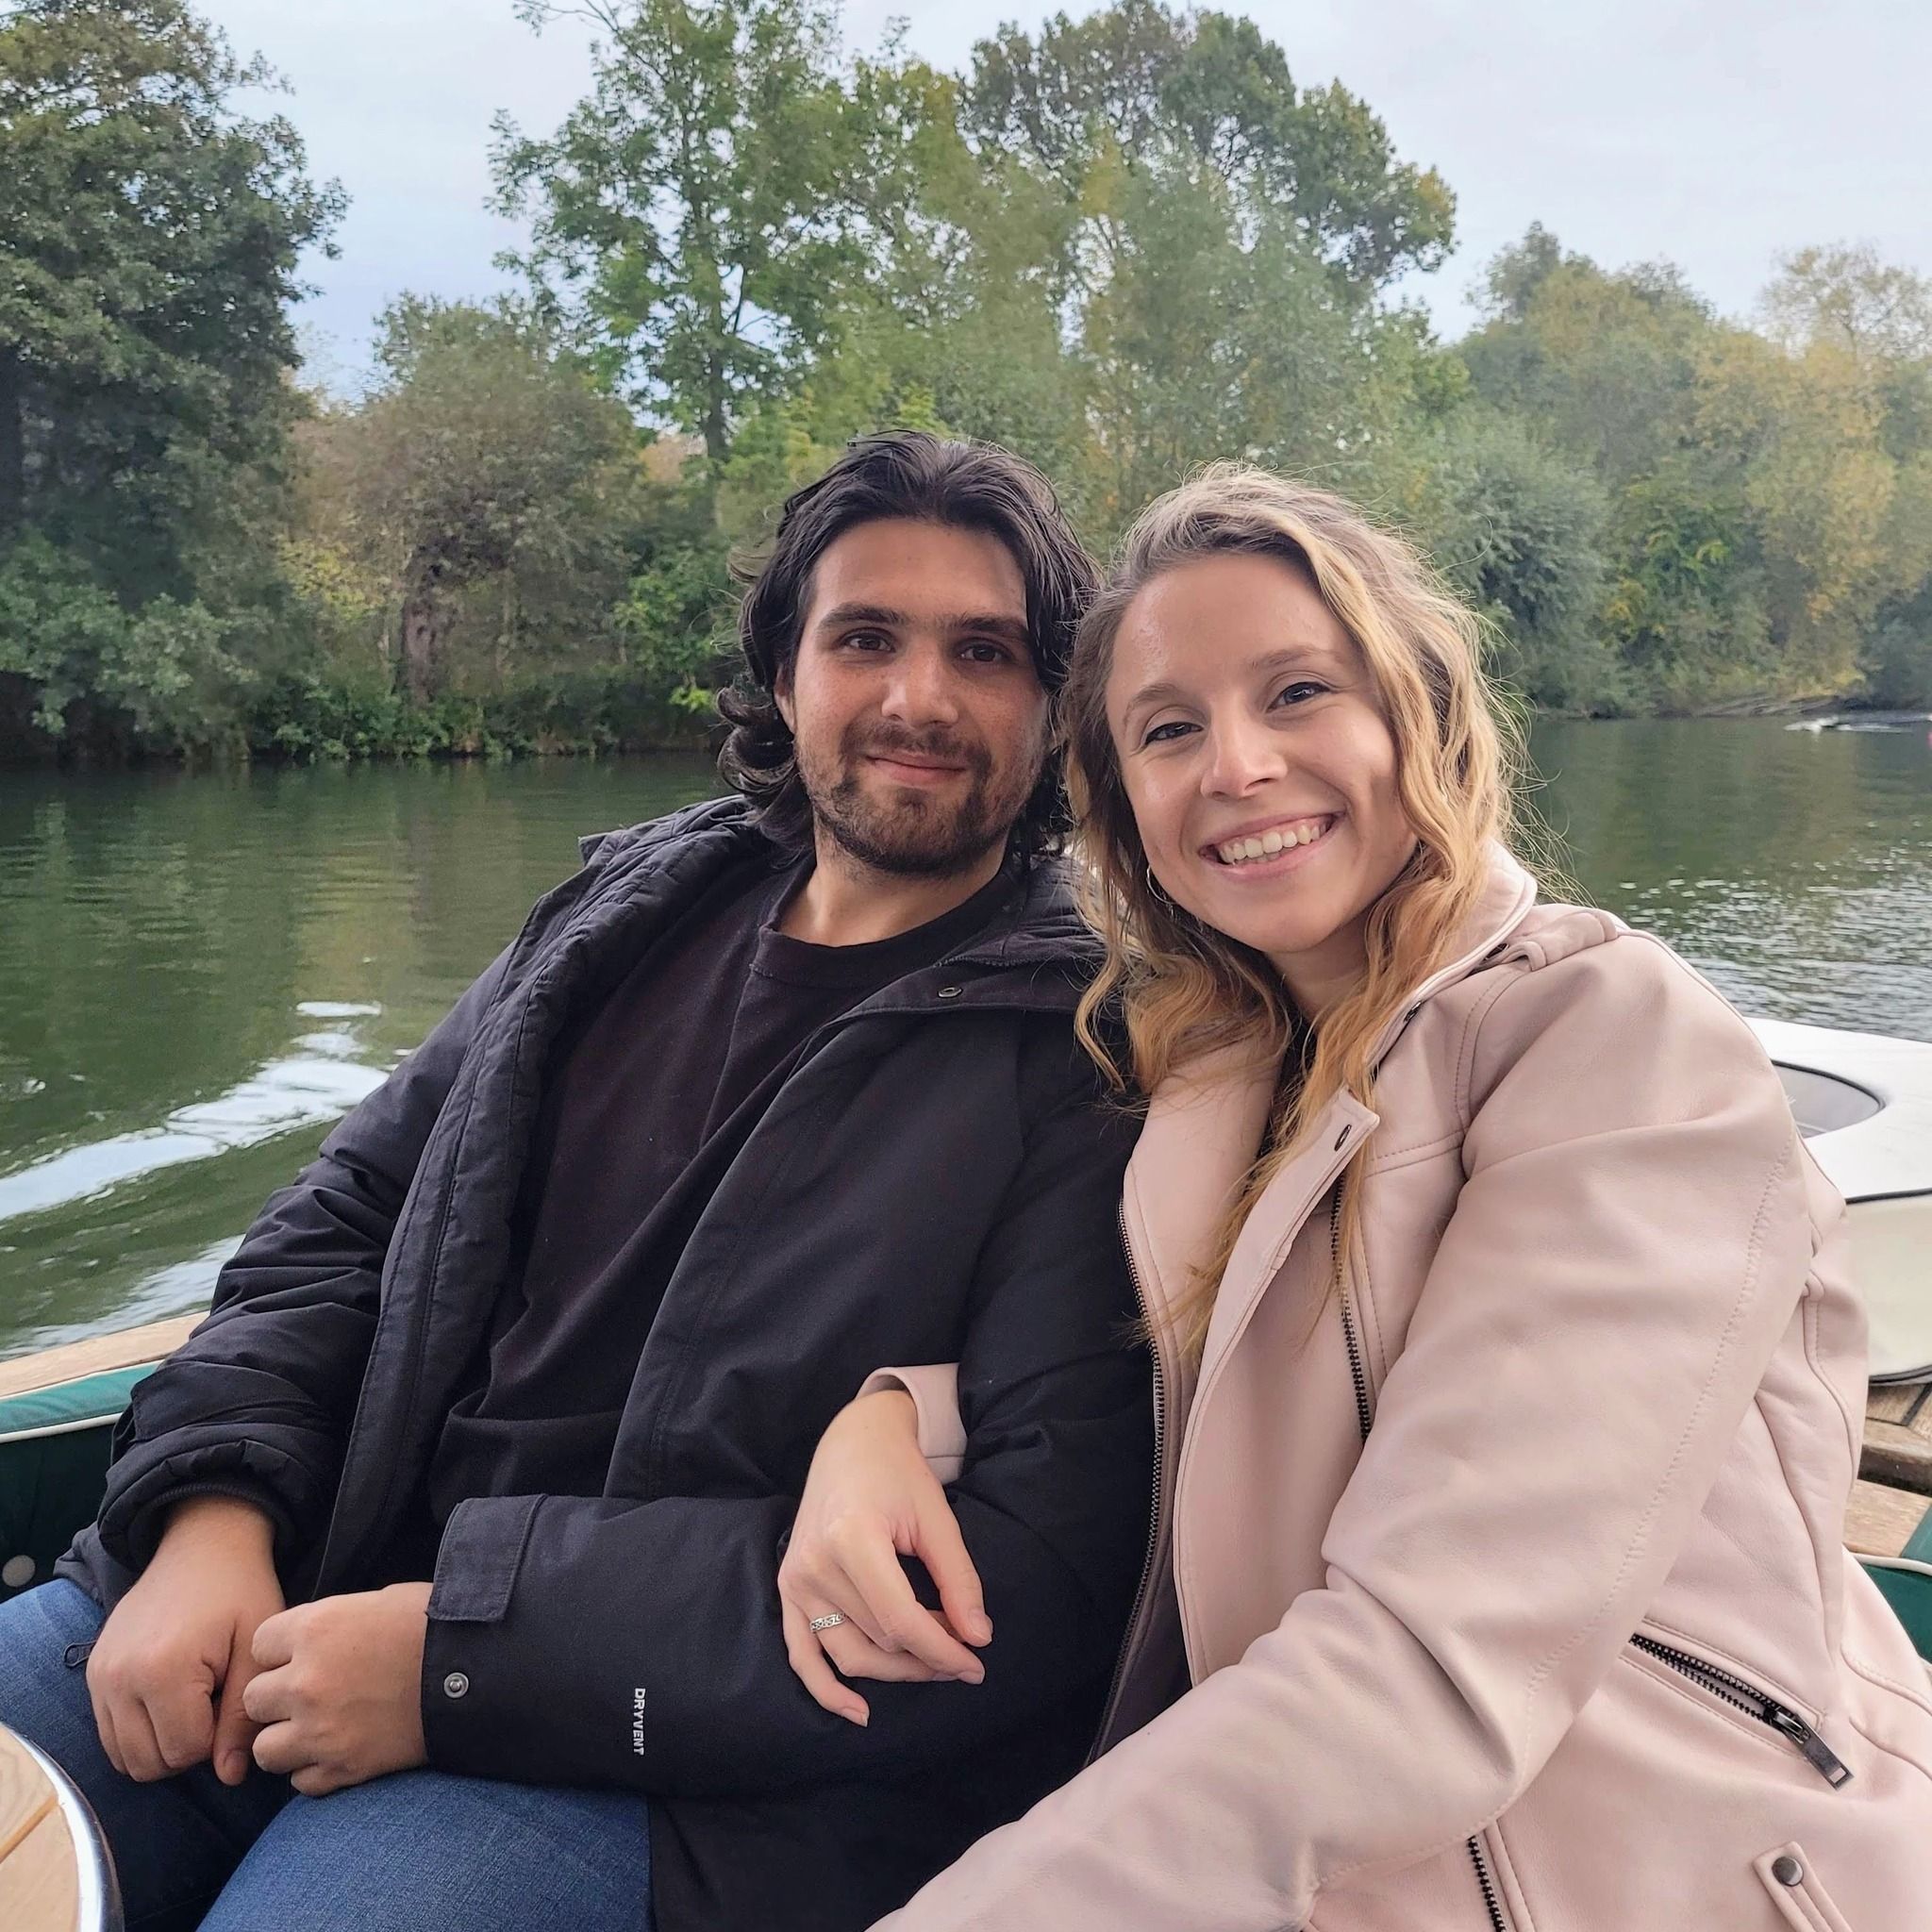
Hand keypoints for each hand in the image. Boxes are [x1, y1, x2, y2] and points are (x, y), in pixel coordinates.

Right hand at [86, 1494, 282, 1785]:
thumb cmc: (239, 1591)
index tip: (232, 1700)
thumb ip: (242, 1714)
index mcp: (164, 1671)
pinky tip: (171, 1700)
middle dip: (188, 1748)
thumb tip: (230, 1776)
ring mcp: (100, 1678)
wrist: (202, 1545)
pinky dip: (140, 1733)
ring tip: (194, 1702)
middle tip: (215, 1704)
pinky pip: (110, 1736)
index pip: (186, 1752)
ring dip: (162, 1745)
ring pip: (125, 1758)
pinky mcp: (93, 1674)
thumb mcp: (255, 1646)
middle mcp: (120, 1679)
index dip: (218, 1738)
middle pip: (150, 1763)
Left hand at [244, 1583, 431, 1795]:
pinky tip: (340, 1750)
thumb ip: (334, 1622)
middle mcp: (306, 1681)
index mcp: (315, 1629)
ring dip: (287, 1740)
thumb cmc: (434, 1626)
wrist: (478, 1673)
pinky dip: (315, 1770)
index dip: (281, 1651)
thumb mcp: (381, 1601)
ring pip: (266, 1749)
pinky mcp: (342, 1768)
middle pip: (254, 1700)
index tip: (303, 1655)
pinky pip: (300, 1781)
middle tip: (311, 1694)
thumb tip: (318, 1638)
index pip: (260, 1646)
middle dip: (278, 1698)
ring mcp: (320, 1730)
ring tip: (318, 1729)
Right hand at [779, 1390, 989, 1725]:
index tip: (977, 1663)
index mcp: (852, 1539)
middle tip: (966, 1654)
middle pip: (878, 1640)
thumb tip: (978, 1638)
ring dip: (895, 1671)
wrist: (852, 1443)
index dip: (942, 1650)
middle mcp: (815, 1564)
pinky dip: (826, 1689)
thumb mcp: (937, 1517)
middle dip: (927, 1655)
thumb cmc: (899, 1474)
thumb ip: (958, 1579)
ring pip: (849, 1655)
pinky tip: (859, 1712)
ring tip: (934, 1666)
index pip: (901, 1620)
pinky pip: (802, 1655)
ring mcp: (795, 1580)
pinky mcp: (788, 1589)